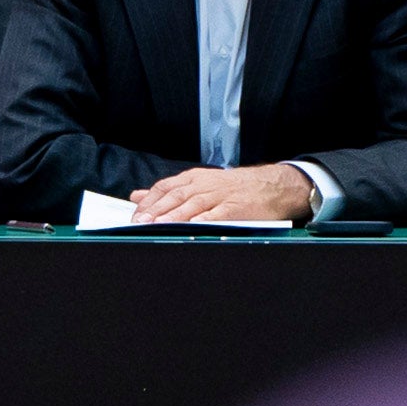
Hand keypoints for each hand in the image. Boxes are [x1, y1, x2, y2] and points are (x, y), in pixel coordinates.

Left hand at [127, 162, 315, 226]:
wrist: (271, 186)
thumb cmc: (233, 188)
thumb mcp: (198, 184)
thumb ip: (167, 192)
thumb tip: (138, 196)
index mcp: (194, 179)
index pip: (165, 188)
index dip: (149, 202)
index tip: (135, 216)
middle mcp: (205, 185)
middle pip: (176, 196)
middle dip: (156, 211)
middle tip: (141, 223)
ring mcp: (220, 196)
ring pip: (193, 205)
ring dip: (174, 216)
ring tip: (159, 226)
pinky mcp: (236, 208)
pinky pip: (218, 214)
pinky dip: (205, 219)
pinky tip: (193, 226)